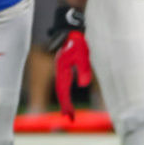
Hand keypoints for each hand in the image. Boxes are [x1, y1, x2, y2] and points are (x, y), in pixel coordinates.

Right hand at [47, 5, 91, 119]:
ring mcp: (62, 66)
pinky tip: (70, 92)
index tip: (70, 116)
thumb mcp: (83, 55)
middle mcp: (60, 69)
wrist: (72, 27)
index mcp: (62, 69)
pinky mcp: (65, 63)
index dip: (66, 104)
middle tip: (70, 117)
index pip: (63, 91)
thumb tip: (83, 85)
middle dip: (65, 105)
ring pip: (62, 86)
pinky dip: (66, 89)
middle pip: (61, 91)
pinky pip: (64, 80)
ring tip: (69, 111)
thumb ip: (83, 69)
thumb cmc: (78, 39)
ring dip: (65, 98)